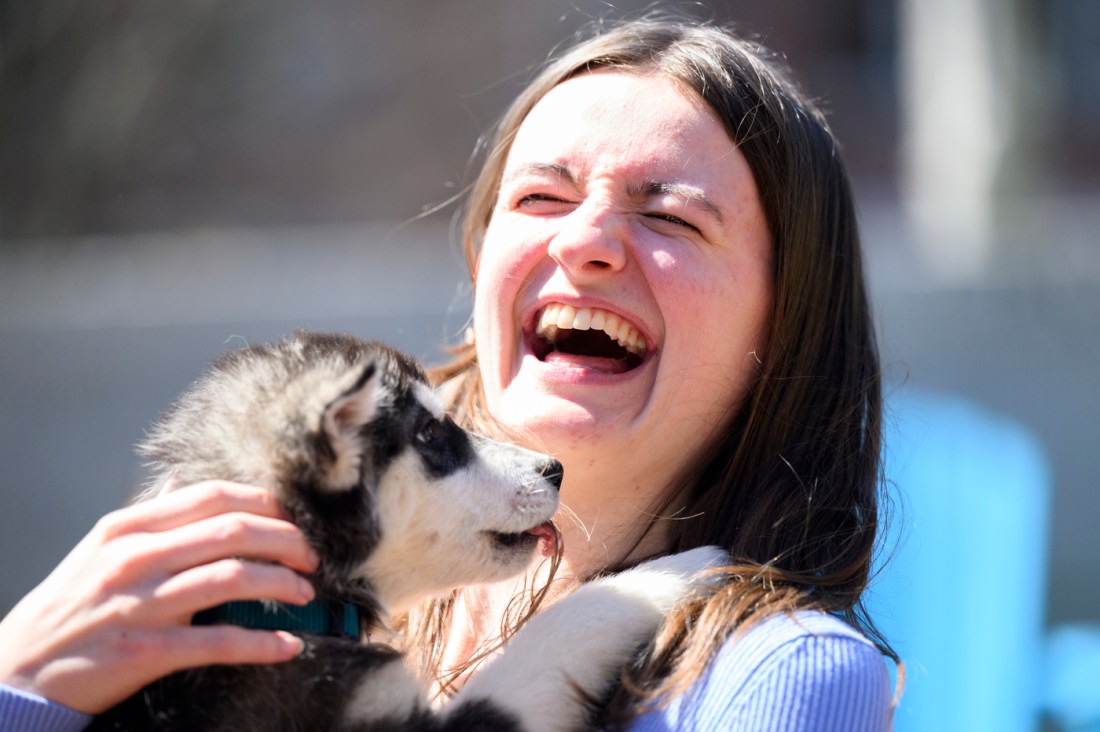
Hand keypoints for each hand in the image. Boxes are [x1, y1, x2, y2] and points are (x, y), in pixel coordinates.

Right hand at [0, 480, 318, 713]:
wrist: (18, 671)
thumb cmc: (68, 606)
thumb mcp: (100, 549)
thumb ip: (148, 515)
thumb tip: (179, 480)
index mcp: (129, 527)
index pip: (213, 496)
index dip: (266, 503)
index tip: (293, 518)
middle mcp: (136, 558)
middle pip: (234, 531)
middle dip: (287, 540)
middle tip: (310, 557)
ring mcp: (141, 604)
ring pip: (234, 579)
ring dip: (282, 584)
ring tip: (304, 593)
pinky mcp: (145, 651)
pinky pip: (218, 642)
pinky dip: (262, 644)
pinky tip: (288, 645)